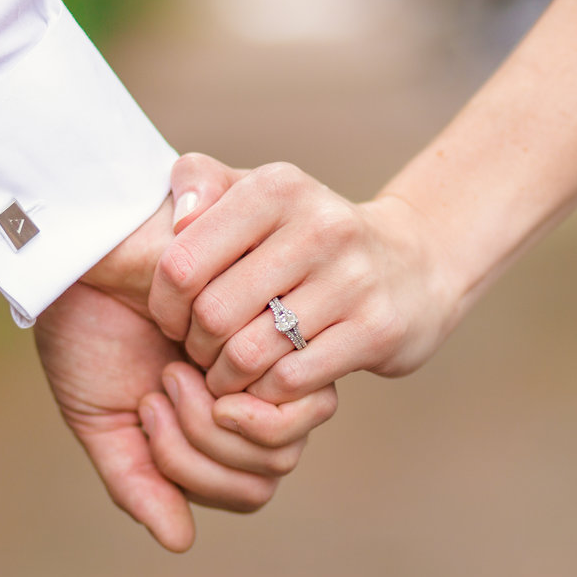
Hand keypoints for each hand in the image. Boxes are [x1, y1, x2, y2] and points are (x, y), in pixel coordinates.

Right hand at [35, 282, 333, 550]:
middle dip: (199, 448)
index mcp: (218, 421)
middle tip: (160, 389)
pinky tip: (196, 353)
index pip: (252, 490)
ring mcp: (269, 363)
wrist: (86, 260)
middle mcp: (252, 396)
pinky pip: (292, 393)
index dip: (198, 473)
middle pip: (270, 471)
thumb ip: (140, 483)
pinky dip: (235, 393)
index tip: (146, 413)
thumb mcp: (104, 422)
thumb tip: (182, 543)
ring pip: (284, 443)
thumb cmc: (90, 333)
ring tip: (175, 370)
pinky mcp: (279, 327)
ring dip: (212, 422)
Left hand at [149, 154, 461, 406]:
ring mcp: (353, 279)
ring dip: (225, 376)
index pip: (182, 261)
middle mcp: (320, 227)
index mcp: (278, 188)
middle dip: (194, 345)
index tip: (173, 318)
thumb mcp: (259, 194)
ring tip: (227, 372)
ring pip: (248, 354)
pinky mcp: (376, 329)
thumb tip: (179, 220)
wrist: (413, 267)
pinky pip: (290, 380)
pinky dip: (266, 393)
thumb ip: (201, 182)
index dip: (163, 303)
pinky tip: (267, 384)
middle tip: (200, 351)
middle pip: (213, 314)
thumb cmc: (309, 235)